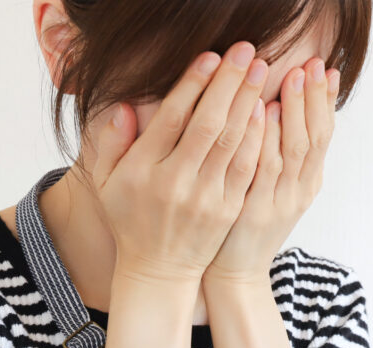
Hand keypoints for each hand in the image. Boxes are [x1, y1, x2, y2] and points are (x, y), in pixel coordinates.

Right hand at [90, 42, 268, 282]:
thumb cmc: (132, 219)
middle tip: (247, 51)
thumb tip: (123, 107)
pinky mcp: (228, 210)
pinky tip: (266, 111)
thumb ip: (111, 142)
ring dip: (249, 104)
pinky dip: (257, 138)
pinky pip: (246, 169)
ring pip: (231, 144)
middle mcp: (176, 184)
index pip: (172, 120)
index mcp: (144, 172)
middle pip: (207, 125)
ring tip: (262, 71)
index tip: (210, 56)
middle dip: (229, 84)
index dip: (193, 85)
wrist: (159, 271)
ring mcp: (206, 199)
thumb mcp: (106, 182)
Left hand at [202, 57, 340, 285]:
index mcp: (307, 183)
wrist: (234, 274)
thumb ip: (280, 154)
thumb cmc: (246, 225)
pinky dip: (264, 139)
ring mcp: (278, 203)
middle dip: (313, 99)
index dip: (326, 101)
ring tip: (291, 77)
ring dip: (293, 112)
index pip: (323, 135)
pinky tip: (262, 112)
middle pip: (313, 138)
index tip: (326, 68)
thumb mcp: (274, 190)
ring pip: (292, 151)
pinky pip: (262, 170)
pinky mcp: (253, 213)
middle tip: (312, 64)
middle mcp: (299, 192)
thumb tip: (280, 107)